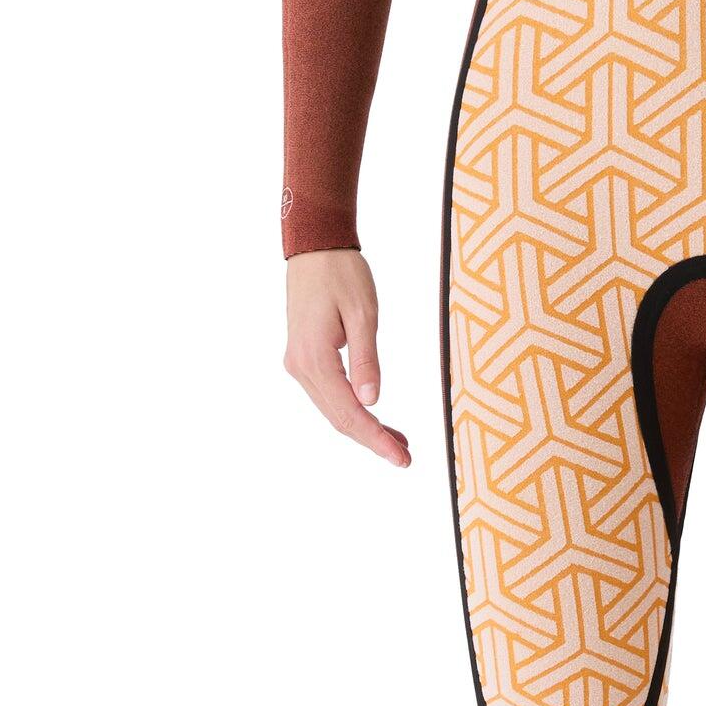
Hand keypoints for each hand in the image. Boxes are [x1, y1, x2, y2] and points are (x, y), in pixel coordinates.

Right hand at [284, 249, 409, 462]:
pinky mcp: (306, 358)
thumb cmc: (342, 273)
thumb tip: (372, 402)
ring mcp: (300, 364)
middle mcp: (301, 367)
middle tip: (405, 457)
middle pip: (339, 418)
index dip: (376, 439)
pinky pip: (330, 394)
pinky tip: (375, 418)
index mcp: (315, 358)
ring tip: (398, 442)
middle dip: (373, 440)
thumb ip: (366, 360)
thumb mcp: (363, 314)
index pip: (349, 413)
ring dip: (365, 428)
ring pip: (334, 409)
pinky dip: (354, 409)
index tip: (401, 457)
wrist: (315, 248)